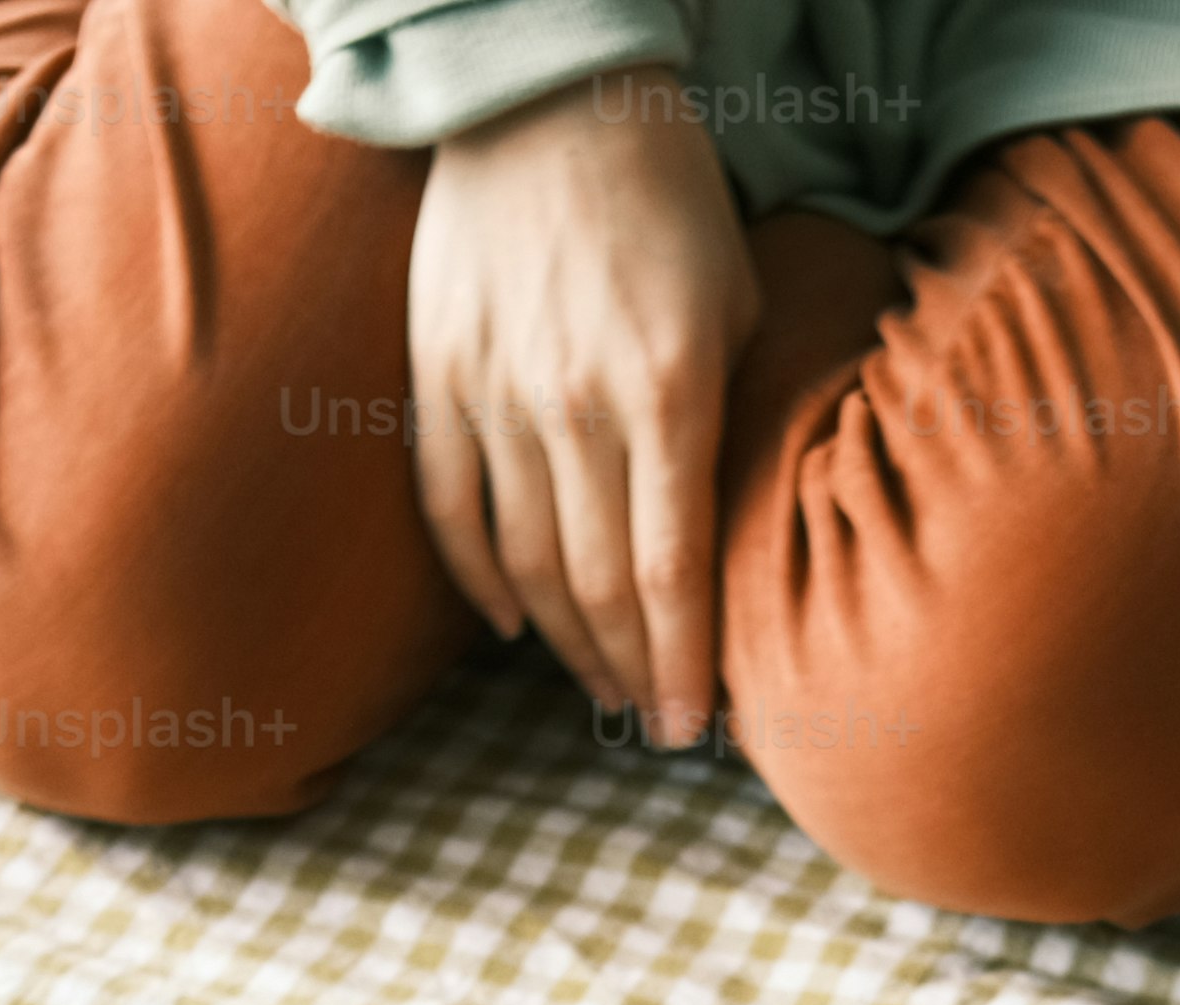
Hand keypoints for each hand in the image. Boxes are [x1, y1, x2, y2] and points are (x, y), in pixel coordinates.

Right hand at [406, 73, 754, 746]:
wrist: (550, 98)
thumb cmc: (671, 199)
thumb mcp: (740, 303)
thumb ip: (735, 417)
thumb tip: (735, 535)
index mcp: (667, 389)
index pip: (670, 571)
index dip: (683, 665)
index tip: (694, 730)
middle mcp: (576, 404)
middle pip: (596, 586)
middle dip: (632, 670)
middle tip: (654, 721)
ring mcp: (495, 393)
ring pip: (524, 564)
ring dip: (566, 643)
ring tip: (603, 685)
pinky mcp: (438, 375)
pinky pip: (452, 509)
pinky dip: (481, 582)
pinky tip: (513, 628)